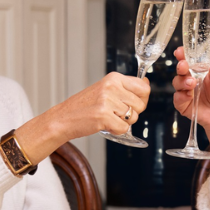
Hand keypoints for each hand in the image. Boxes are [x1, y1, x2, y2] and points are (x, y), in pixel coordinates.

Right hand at [16, 72, 149, 161]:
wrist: (63, 118)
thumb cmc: (84, 106)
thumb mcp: (105, 89)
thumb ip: (125, 88)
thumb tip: (146, 84)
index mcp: (114, 78)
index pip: (143, 87)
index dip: (142, 99)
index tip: (133, 103)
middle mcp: (111, 87)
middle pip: (141, 105)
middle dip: (132, 114)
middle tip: (115, 113)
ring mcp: (107, 101)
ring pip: (134, 117)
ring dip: (123, 122)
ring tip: (108, 118)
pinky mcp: (104, 115)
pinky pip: (124, 129)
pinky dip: (116, 131)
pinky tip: (104, 125)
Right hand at [171, 47, 209, 138]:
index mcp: (201, 73)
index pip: (190, 61)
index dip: (183, 55)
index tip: (180, 51)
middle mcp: (192, 81)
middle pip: (181, 71)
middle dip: (181, 66)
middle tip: (184, 65)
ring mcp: (187, 93)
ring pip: (177, 83)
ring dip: (182, 81)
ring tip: (192, 83)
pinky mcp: (184, 105)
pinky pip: (177, 98)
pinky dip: (181, 96)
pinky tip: (188, 95)